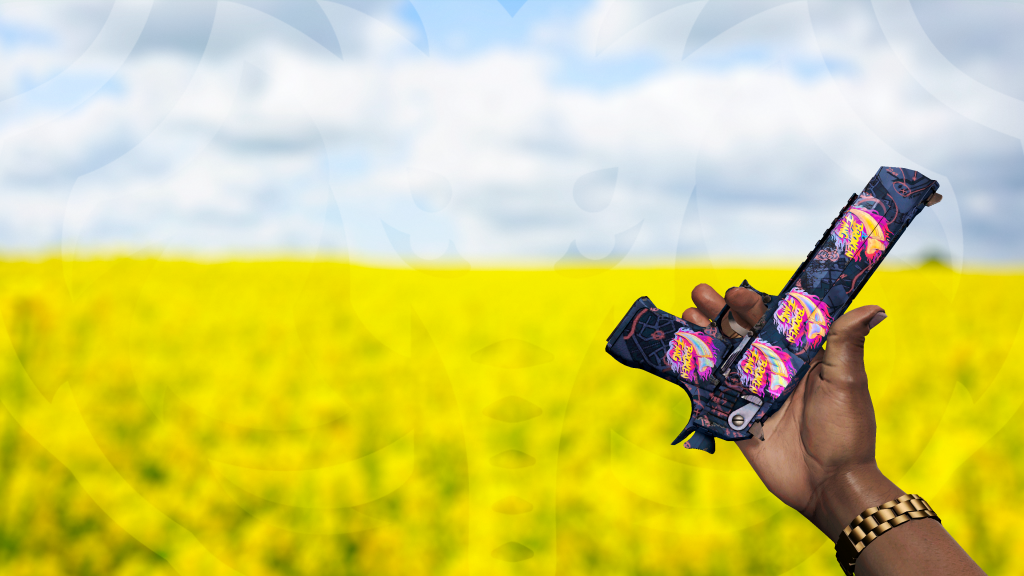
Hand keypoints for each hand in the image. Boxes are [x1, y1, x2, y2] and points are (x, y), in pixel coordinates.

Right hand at [682, 284, 894, 538]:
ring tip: (687, 313)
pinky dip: (694, 372)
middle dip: (721, 311)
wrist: (829, 484)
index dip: (753, 303)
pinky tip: (679, 355)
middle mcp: (775, 370)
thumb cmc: (845, 431)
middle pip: (742, 332)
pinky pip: (711, 391)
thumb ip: (847, 343)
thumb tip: (874, 308)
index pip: (773, 320)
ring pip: (723, 355)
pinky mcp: (736, 416)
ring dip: (704, 333)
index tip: (737, 293)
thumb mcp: (847, 382)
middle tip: (701, 294)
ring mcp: (753, 392)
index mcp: (801, 356)